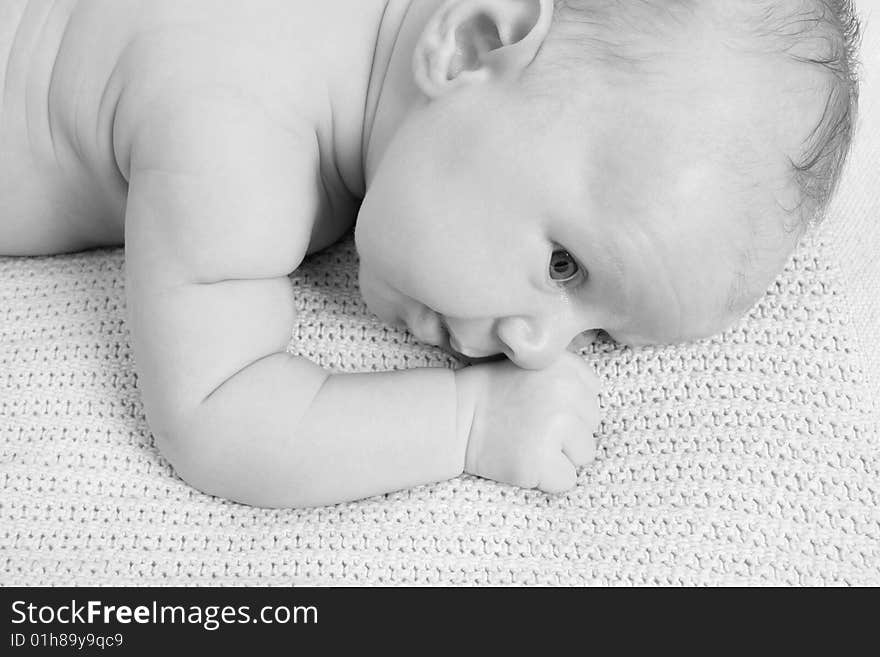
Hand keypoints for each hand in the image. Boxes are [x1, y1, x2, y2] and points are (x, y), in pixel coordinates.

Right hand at [455, 351, 600, 492]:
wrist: (454, 415)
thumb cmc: (492, 394)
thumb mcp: (532, 367)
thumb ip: (566, 378)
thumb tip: (591, 411)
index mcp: (567, 367)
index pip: (592, 400)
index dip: (568, 410)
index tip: (537, 407)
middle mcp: (566, 392)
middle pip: (591, 428)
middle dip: (565, 433)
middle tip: (528, 426)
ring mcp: (555, 426)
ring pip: (584, 455)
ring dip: (559, 456)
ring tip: (526, 442)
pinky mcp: (541, 459)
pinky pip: (567, 480)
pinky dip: (546, 479)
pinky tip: (522, 461)